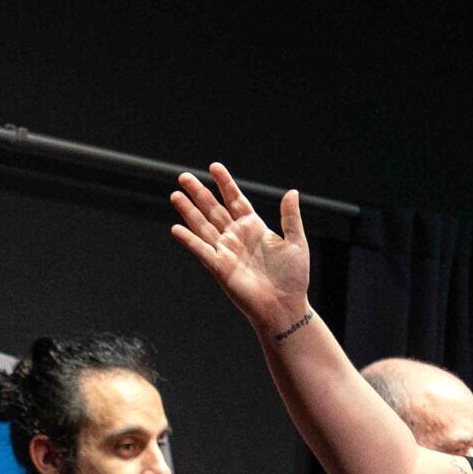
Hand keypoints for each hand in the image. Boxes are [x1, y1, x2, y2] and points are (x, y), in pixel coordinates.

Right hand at [169, 163, 310, 334]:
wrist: (285, 307)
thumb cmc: (293, 278)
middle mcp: (236, 236)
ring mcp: (226, 251)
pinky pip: (202, 251)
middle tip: (183, 177)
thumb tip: (292, 192)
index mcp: (254, 227)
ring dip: (189, 211)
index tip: (214, 167)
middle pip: (213, 209)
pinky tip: (177, 229)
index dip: (225, 183)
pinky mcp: (220, 268)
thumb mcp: (297, 243)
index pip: (235, 199)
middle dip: (199, 193)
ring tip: (176, 195)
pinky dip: (189, 241)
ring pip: (203, 226)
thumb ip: (291, 218)